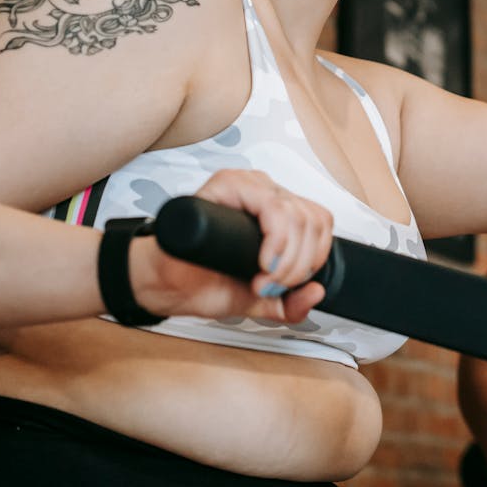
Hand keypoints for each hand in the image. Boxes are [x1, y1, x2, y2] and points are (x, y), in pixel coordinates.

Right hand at [134, 169, 333, 322]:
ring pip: (296, 214)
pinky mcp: (228, 184)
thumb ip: (290, 303)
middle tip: (272, 284)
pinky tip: (261, 262)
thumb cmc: (204, 281)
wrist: (166, 286)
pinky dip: (276, 240)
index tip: (289, 284)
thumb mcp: (260, 300)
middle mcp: (267, 193)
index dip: (314, 258)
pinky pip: (272, 206)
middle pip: (311, 220)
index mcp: (278, 211)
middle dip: (299, 264)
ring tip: (264, 277)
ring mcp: (248, 185)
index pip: (320, 221)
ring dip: (288, 256)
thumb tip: (317, 292)